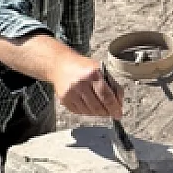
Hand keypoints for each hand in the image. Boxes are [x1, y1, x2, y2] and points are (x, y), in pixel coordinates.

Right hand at [0, 32, 123, 119]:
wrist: (52, 60)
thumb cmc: (79, 64)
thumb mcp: (95, 67)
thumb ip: (108, 83)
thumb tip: (120, 102)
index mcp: (92, 72)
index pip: (108, 94)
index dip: (115, 105)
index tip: (120, 113)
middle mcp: (82, 81)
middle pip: (99, 105)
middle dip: (106, 110)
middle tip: (112, 112)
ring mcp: (71, 90)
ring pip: (89, 110)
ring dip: (94, 110)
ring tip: (93, 102)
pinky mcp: (63, 98)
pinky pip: (78, 111)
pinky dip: (83, 109)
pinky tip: (82, 101)